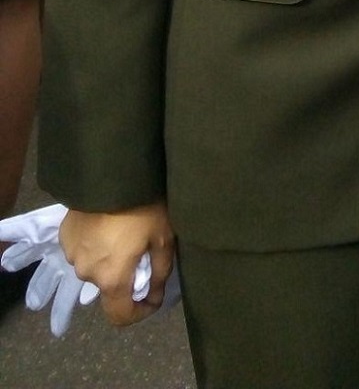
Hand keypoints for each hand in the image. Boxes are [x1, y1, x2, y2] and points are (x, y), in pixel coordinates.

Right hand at [59, 204, 174, 326]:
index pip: (119, 316)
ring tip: (124, 233)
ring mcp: (71, 254)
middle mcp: (86, 273)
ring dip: (109, 259)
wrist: (112, 173)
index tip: (152, 297)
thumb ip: (160, 273)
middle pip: (109, 287)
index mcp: (111, 279)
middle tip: (142, 250)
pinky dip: (96, 244)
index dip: (139, 313)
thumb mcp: (163, 238)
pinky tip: (107, 224)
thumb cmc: (143, 207)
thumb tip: (153, 296)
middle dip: (127, 276)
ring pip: (95, 267)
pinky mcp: (64, 236)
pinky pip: (83, 250)